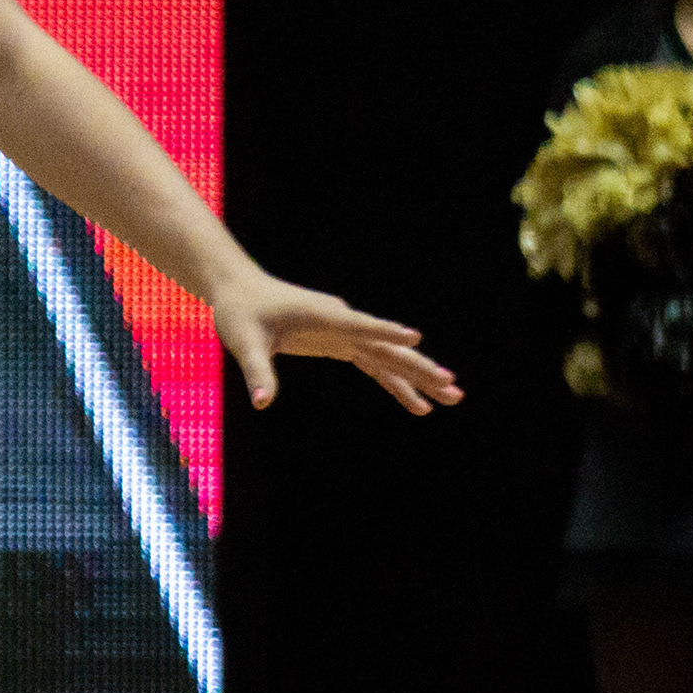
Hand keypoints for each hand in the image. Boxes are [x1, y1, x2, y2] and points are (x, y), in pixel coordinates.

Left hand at [209, 274, 461, 414]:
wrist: (240, 290)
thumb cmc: (240, 312)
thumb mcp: (245, 343)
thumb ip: (258, 372)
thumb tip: (263, 402)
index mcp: (323, 316)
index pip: (360, 326)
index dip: (386, 334)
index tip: (414, 340)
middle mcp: (342, 322)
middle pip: (387, 348)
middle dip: (421, 369)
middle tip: (453, 389)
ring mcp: (345, 332)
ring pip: (389, 357)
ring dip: (418, 378)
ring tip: (451, 399)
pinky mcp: (340, 341)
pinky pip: (374, 364)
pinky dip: (395, 382)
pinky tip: (416, 402)